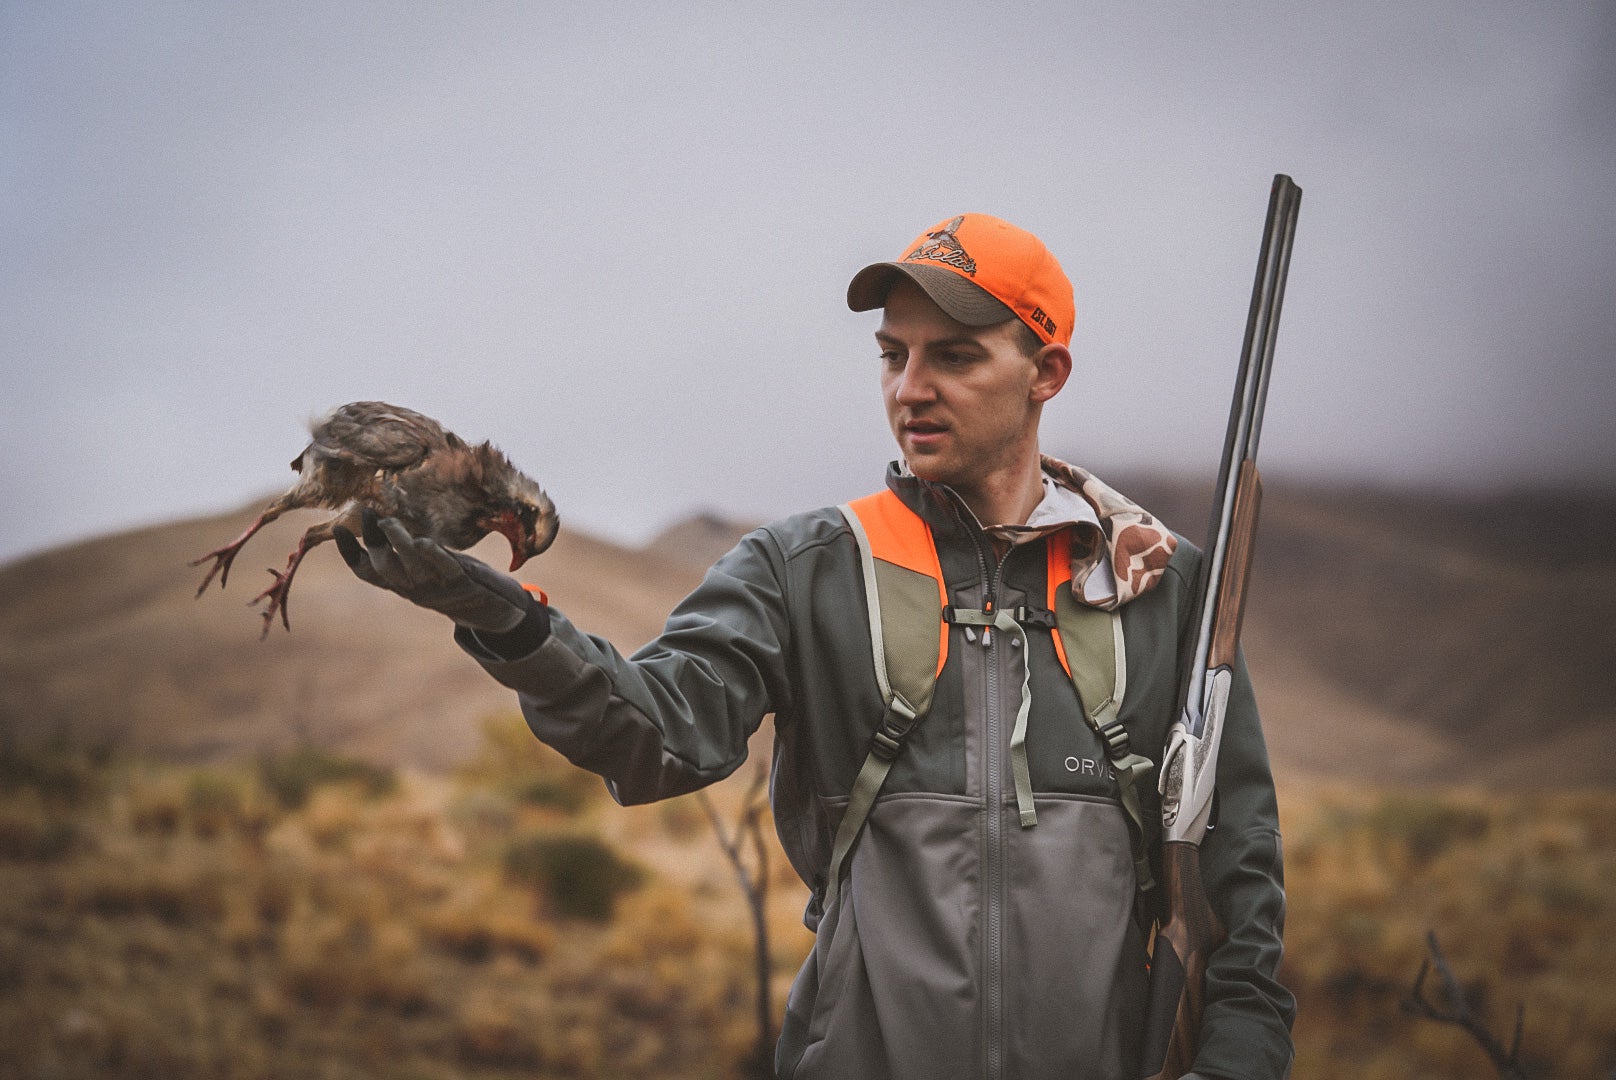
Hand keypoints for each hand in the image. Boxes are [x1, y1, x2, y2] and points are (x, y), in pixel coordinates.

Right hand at [333, 509, 533, 632]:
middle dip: (372, 541)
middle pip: (385, 568)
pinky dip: (434, 557)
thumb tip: (382, 522)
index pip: (368, 572)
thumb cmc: (454, 581)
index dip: (351, 553)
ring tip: (388, 521)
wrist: (493, 610)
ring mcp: (438, 588)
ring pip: (412, 568)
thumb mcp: (425, 567)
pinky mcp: (463, 584)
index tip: (337, 529)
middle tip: (366, 513)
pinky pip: (446, 569)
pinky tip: (423, 541)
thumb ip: (405, 550)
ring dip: (398, 544)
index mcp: (403, 584)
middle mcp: (415, 588)